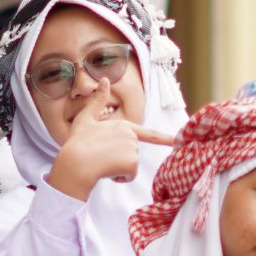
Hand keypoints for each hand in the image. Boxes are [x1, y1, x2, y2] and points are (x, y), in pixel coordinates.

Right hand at [46, 113, 172, 200]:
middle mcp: (132, 136)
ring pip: (130, 166)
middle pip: (132, 155)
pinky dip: (119, 177)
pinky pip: (129, 176)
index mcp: (124, 125)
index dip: (165, 139)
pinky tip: (106, 171)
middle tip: (101, 155)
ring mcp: (133, 149)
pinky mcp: (132, 163)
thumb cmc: (77, 142)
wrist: (75, 162)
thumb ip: (98, 101)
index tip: (179, 141)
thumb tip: (104, 79)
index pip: (149, 134)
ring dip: (118, 168)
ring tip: (102, 162)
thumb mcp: (86, 118)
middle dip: (119, 159)